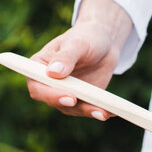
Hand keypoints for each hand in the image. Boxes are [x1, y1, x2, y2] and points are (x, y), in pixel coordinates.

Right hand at [28, 0, 131, 119]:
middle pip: (56, 102)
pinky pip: (89, 108)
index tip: (70, 97)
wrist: (103, 44)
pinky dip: (100, 111)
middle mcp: (49, 85)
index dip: (51, 95)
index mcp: (39, 69)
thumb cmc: (85, 38)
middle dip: (74, 107)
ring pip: (74, 109)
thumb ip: (65, 57)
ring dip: (89, 112)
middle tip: (92, 108)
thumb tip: (53, 73)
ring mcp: (66, 93)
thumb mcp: (77, 44)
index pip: (38, 87)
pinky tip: (113, 112)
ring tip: (104, 113)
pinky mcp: (82, 99)